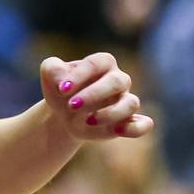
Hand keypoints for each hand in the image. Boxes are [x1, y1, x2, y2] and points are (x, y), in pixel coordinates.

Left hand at [40, 52, 154, 139]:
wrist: (63, 114)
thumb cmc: (61, 89)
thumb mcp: (50, 74)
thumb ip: (52, 68)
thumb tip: (63, 79)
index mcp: (102, 63)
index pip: (97, 63)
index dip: (80, 75)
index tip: (62, 89)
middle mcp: (118, 80)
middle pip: (117, 82)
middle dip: (94, 94)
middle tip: (71, 105)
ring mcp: (125, 101)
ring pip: (131, 103)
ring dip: (110, 113)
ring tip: (88, 120)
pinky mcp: (127, 122)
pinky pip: (143, 124)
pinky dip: (136, 128)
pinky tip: (117, 130)